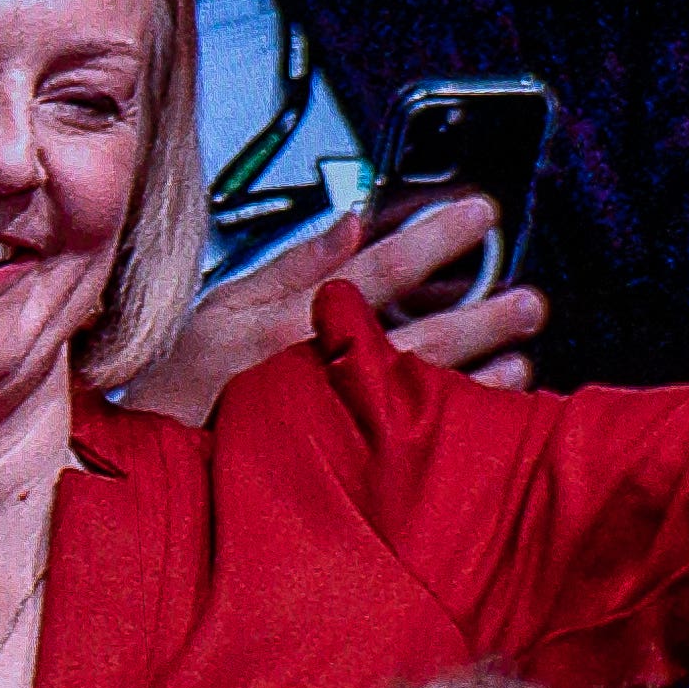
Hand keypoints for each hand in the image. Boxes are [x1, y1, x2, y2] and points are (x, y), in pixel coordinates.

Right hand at [114, 196, 544, 424]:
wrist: (157, 474)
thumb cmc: (182, 389)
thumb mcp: (222, 308)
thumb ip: (293, 264)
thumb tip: (352, 223)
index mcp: (296, 318)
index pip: (381, 266)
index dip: (436, 236)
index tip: (480, 213)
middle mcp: (325, 367)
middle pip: (423, 333)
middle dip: (484, 312)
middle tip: (531, 300)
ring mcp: (338, 419)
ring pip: (428, 390)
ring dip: (483, 371)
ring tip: (524, 356)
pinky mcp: (345, 464)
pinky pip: (418, 442)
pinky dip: (460, 425)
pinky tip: (493, 416)